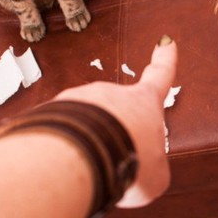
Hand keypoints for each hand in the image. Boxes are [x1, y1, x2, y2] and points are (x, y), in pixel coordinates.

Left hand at [54, 35, 176, 207]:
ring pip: (85, 131)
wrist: (81, 157)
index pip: (160, 74)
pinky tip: (66, 172)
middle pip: (116, 117)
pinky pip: (59, 138)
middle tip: (115, 168)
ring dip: (88, 152)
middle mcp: (110, 93)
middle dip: (113, 142)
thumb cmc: (124, 162)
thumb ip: (150, 168)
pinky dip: (63, 155)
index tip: (166, 41)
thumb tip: (135, 172)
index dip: (166, 58)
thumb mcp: (156, 176)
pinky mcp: (50, 115)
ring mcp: (78, 101)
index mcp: (144, 102)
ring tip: (91, 174)